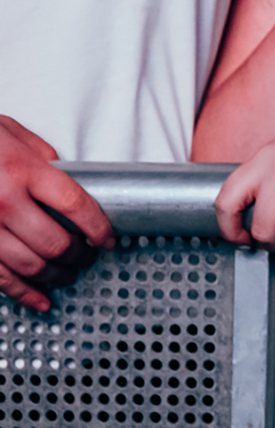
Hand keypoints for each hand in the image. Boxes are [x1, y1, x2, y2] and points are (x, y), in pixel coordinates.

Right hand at [0, 118, 112, 311]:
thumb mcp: (12, 132)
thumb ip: (44, 158)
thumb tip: (69, 180)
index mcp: (22, 170)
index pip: (75, 204)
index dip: (97, 227)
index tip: (107, 238)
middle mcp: (4, 201)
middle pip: (55, 241)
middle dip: (79, 255)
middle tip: (88, 257)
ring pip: (29, 264)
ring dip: (55, 275)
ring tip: (68, 275)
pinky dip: (23, 293)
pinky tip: (40, 300)